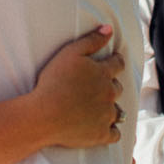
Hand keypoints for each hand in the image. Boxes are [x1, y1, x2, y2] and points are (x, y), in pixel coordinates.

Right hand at [32, 26, 124, 148]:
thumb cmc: (53, 81)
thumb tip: (109, 29)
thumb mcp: (70, 53)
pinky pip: (115, 134)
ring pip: (118, 111)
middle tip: (100, 87)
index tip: (113, 62)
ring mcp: (106, 115)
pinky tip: (105, 128)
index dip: (115, 61)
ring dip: (112, 109)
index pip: (118, 64)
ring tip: (102, 109)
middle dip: (111, 86)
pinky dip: (112, 131)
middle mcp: (109, 94)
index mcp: (103, 73)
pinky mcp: (101, 134)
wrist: (44, 114)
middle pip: (118, 88)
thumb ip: (91, 40)